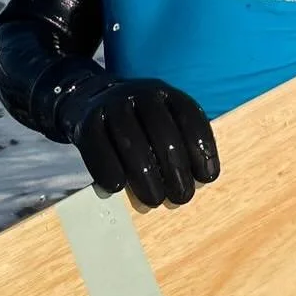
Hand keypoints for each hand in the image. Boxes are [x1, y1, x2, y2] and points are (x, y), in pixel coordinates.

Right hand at [61, 77, 219, 206]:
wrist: (90, 99)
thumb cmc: (138, 124)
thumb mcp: (164, 121)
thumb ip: (181, 144)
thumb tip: (197, 180)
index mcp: (167, 94)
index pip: (190, 117)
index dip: (201, 148)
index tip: (208, 178)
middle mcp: (142, 94)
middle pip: (162, 132)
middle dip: (175, 168)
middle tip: (181, 198)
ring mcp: (113, 105)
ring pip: (131, 140)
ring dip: (145, 175)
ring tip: (154, 200)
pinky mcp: (87, 121)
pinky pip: (98, 146)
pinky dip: (108, 168)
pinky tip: (117, 187)